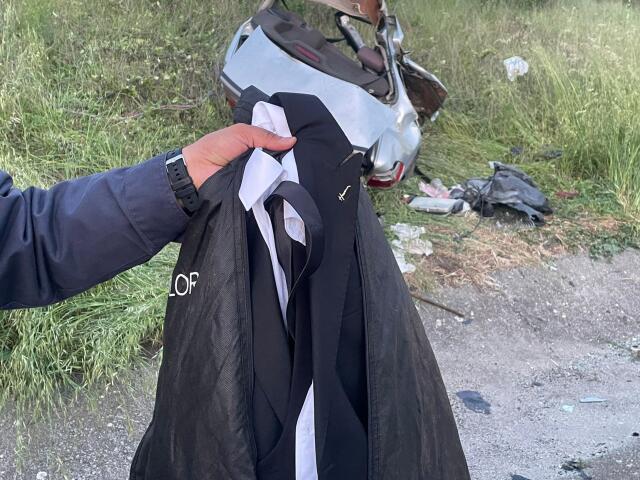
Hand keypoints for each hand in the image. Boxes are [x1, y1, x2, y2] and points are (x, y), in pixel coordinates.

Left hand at [182, 124, 296, 188]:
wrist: (197, 171)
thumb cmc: (215, 148)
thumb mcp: (241, 133)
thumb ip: (266, 135)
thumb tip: (292, 140)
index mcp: (255, 143)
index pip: (277, 143)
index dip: (288, 142)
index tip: (303, 142)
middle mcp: (258, 159)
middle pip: (280, 159)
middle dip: (289, 158)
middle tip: (302, 157)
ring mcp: (257, 175)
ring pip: (277, 174)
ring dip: (283, 172)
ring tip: (297, 170)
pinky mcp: (255, 190)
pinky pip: (269, 188)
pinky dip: (274, 185)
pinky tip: (285, 183)